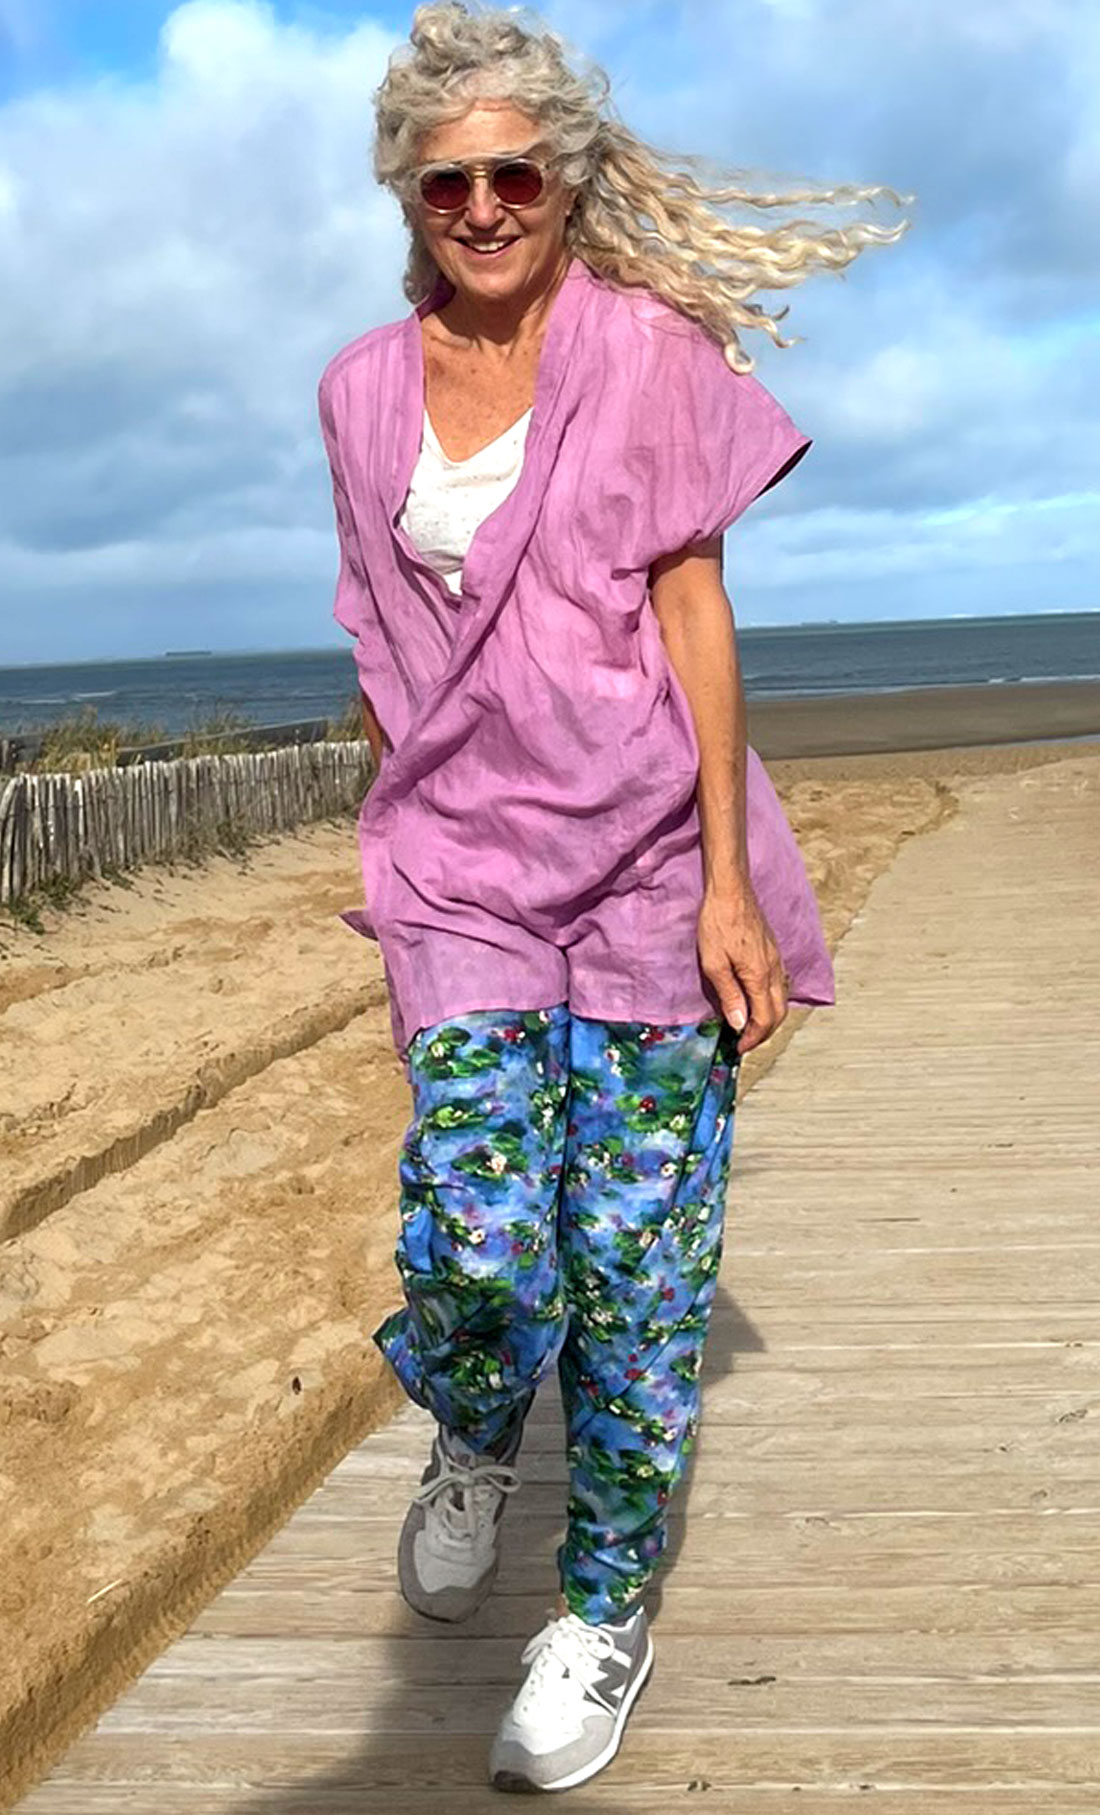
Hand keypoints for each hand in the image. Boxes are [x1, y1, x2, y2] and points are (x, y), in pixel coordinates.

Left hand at [697, 881, 788, 1053]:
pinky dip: (771, 1001)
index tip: (739, 1048)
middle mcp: (774, 970)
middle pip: (778, 1013)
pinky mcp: (773, 951)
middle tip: (746, 1043)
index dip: (753, 1038)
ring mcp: (776, 960)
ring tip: (751, 1026)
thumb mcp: (714, 963)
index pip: (764, 1019)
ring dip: (769, 1018)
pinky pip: (780, 985)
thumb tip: (740, 1024)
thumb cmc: (718, 924)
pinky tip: (757, 1000)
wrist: (731, 891)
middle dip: (764, 1033)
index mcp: (760, 976)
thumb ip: (729, 995)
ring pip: (782, 999)